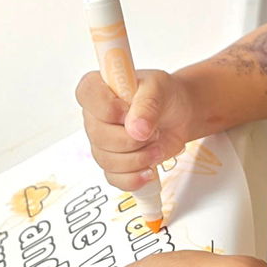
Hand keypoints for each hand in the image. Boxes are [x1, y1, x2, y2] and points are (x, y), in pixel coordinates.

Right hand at [76, 70, 196, 191]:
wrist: (179, 117)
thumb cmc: (165, 96)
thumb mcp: (160, 88)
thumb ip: (148, 104)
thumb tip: (136, 129)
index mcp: (100, 88)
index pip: (87, 94)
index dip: (109, 108)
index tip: (130, 112)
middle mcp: (95, 116)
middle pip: (98, 135)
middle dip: (132, 139)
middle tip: (154, 132)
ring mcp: (102, 142)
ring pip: (107, 160)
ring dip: (138, 158)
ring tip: (158, 147)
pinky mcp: (114, 163)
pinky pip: (114, 178)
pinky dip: (134, 178)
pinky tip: (149, 171)